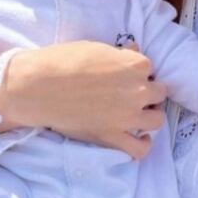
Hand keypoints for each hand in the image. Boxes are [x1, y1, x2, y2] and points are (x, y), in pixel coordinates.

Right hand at [0, 42, 167, 159]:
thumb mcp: (95, 48)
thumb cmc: (63, 61)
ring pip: (157, 120)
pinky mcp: (113, 137)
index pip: (149, 68)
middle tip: (131, 94)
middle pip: (158, 93)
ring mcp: (127, 116)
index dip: (138, 73)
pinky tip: (139, 138)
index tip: (127, 76)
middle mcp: (137, 91)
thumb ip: (120, 54)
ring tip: (136, 114)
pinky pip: (140, 149)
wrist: (39, 87)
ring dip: (148, 116)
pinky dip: (143, 144)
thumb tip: (135, 51)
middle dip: (147, 92)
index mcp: (134, 65)